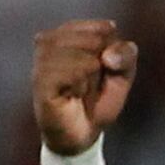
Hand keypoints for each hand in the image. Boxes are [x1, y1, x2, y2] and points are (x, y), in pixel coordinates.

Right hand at [31, 20, 138, 155]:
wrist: (82, 136)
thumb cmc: (97, 102)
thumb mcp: (121, 77)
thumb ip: (125, 57)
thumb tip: (108, 55)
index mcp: (68, 35)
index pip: (101, 28)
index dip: (114, 52)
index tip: (109, 69)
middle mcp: (49, 44)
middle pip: (89, 37)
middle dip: (102, 61)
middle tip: (95, 80)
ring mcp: (41, 62)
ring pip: (75, 52)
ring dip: (90, 70)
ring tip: (85, 87)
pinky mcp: (40, 83)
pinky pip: (64, 71)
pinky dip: (79, 79)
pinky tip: (77, 90)